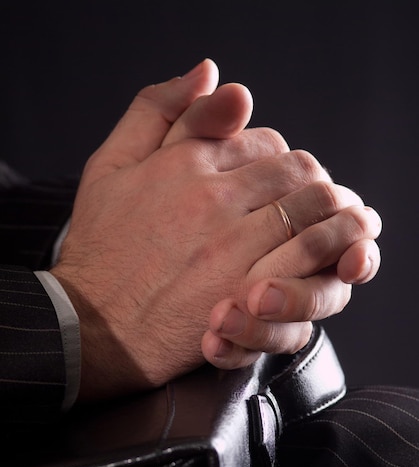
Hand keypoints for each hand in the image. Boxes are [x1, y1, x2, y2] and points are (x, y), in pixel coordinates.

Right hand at [51, 61, 380, 400]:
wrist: (91, 324)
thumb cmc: (100, 249)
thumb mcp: (109, 165)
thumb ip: (156, 110)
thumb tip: (209, 72)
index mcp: (184, 162)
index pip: (263, 141)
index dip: (278, 159)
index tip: (276, 181)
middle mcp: (212, 197)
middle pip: (296, 170)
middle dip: (309, 183)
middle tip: (307, 202)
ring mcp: (232, 244)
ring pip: (313, 206)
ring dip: (330, 211)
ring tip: (328, 224)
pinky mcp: (246, 289)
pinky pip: (310, 253)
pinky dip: (331, 246)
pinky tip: (329, 253)